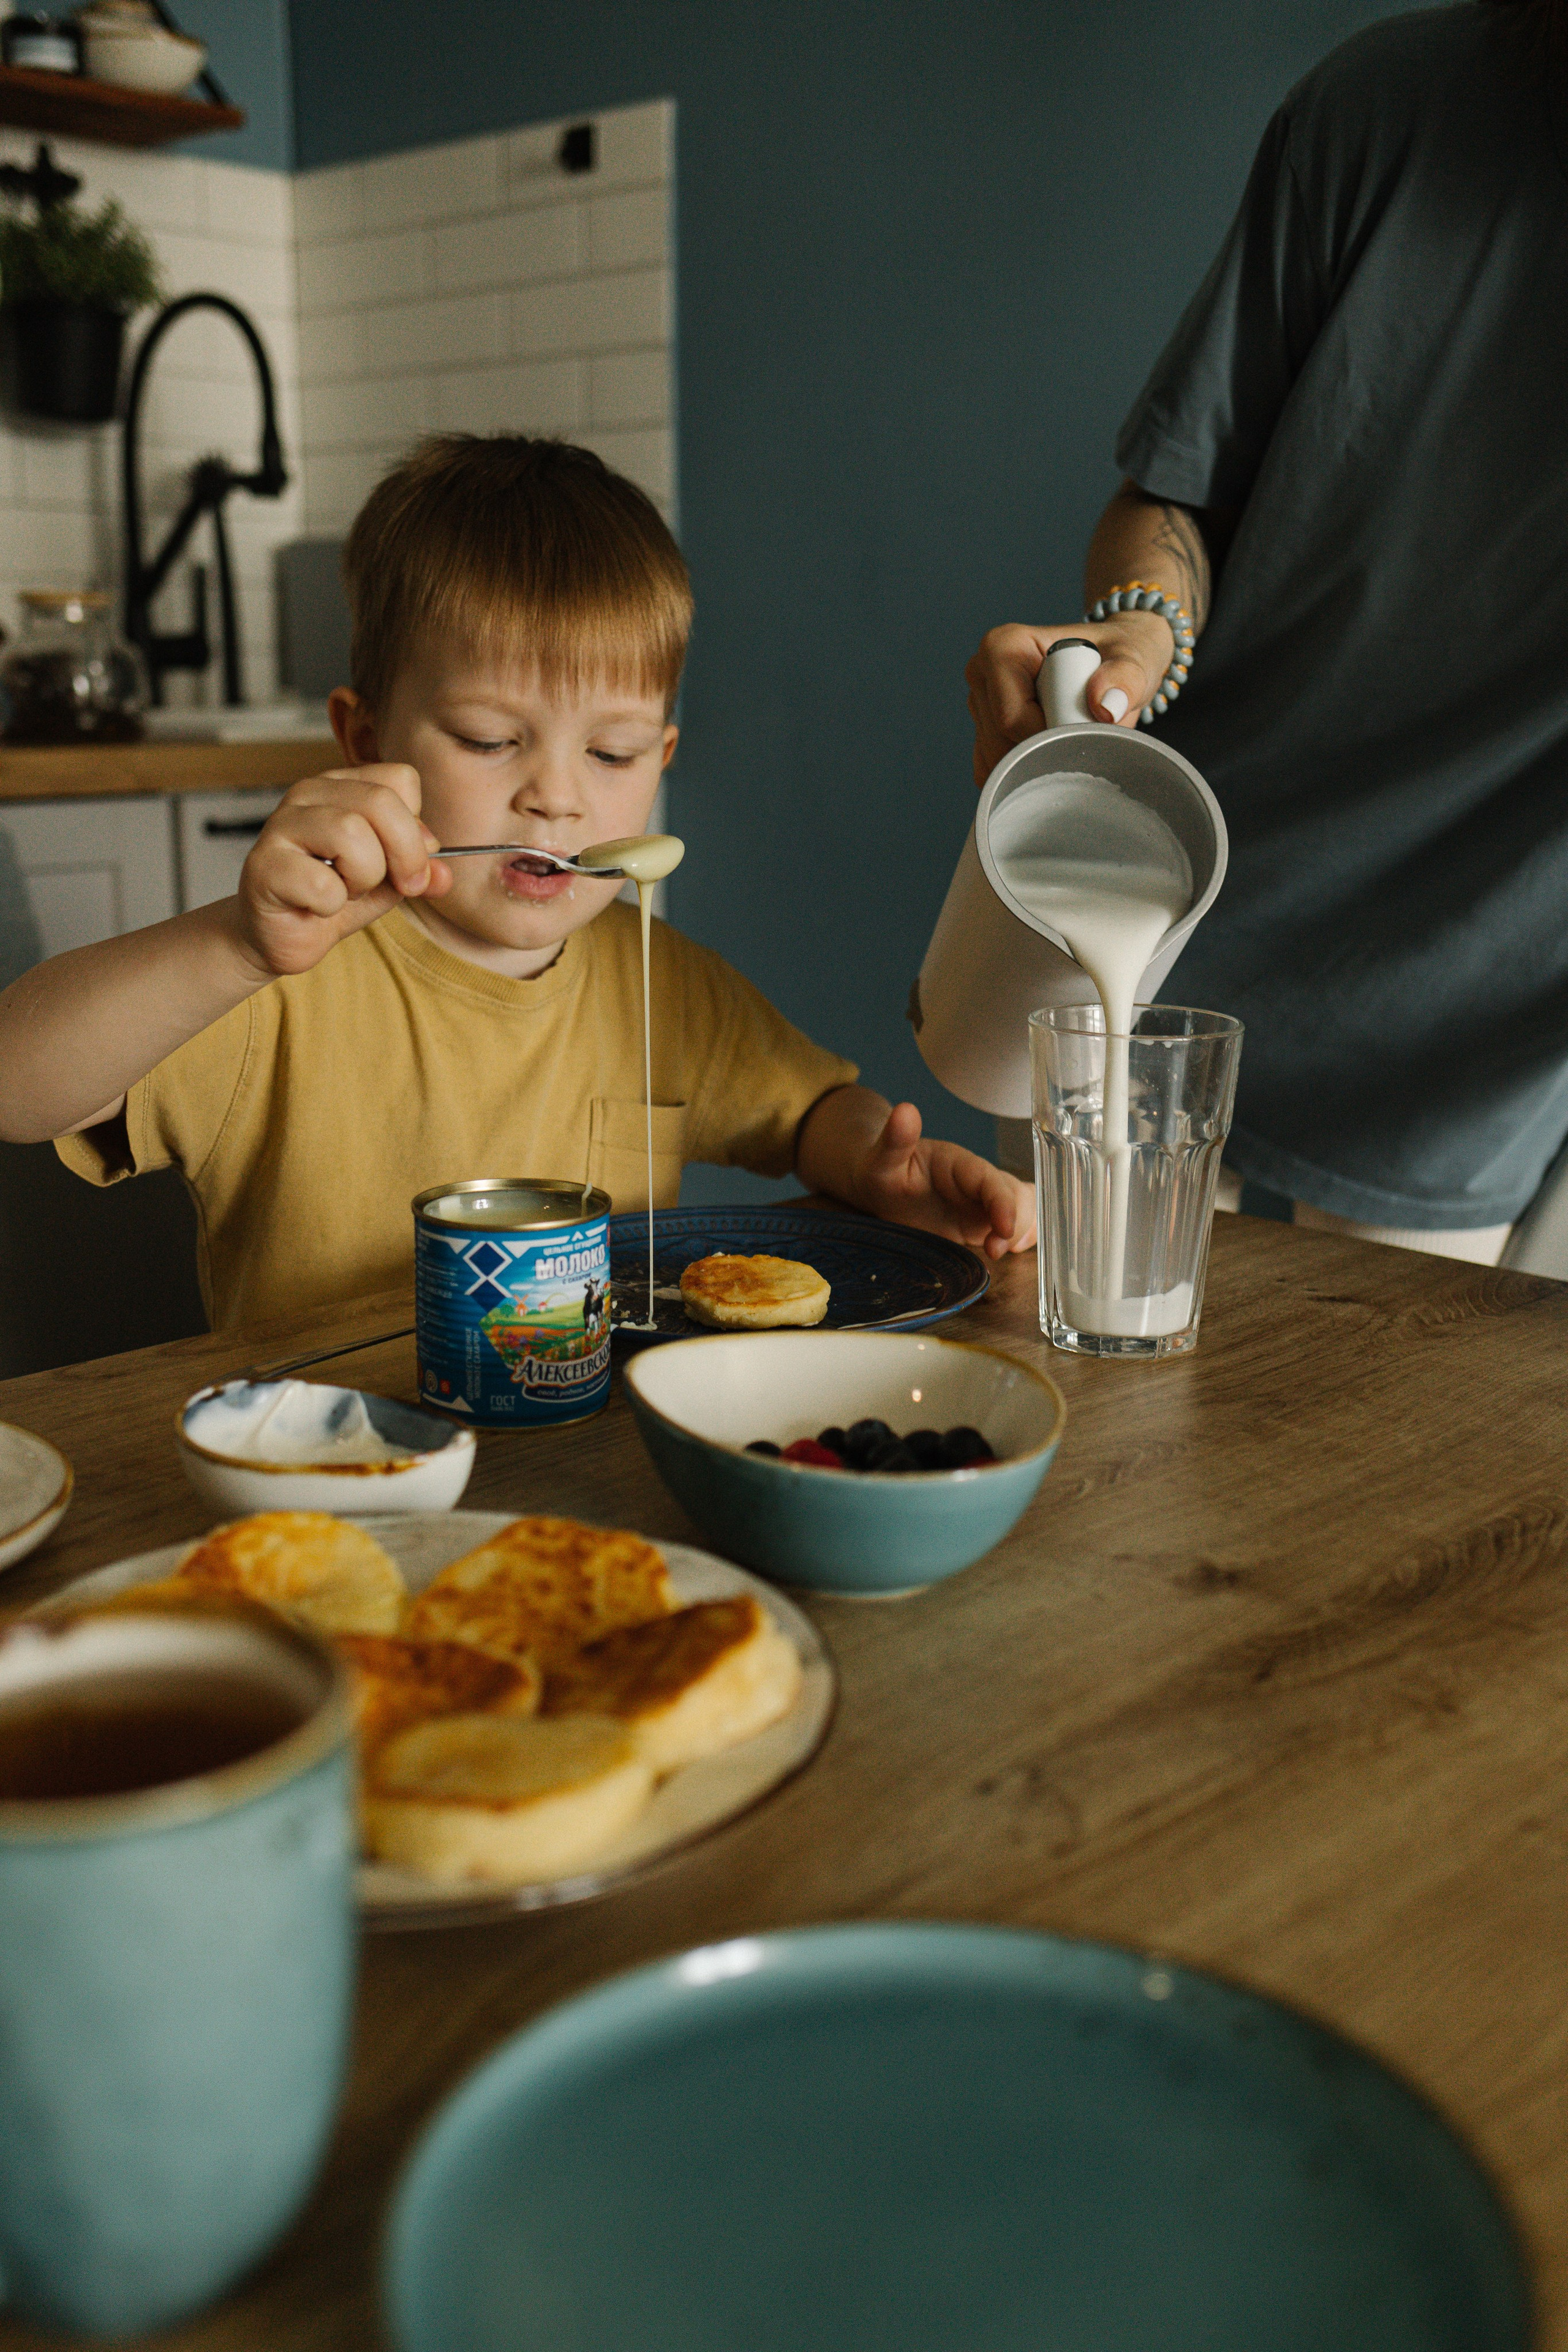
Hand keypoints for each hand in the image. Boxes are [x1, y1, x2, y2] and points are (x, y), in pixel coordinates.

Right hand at [235, 763, 450, 978]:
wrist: (281, 935)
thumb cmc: (330, 898)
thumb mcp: (388, 881)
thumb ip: (418, 870)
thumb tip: (445, 874)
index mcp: (342, 786)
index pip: (401, 780)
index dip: (416, 828)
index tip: (406, 865)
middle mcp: (308, 794)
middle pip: (381, 802)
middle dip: (403, 854)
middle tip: (392, 885)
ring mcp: (281, 825)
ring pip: (351, 833)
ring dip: (363, 879)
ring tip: (343, 891)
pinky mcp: (264, 865)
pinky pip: (322, 883)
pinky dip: (331, 906)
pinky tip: (313, 906)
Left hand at [848, 1100, 1035, 1260]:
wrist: (881, 1187)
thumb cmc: (882, 1172)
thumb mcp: (881, 1160)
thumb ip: (894, 1140)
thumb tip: (904, 1110)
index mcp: (960, 1164)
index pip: (991, 1180)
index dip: (1003, 1204)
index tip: (1003, 1229)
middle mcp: (979, 1182)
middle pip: (1018, 1196)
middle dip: (1016, 1223)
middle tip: (993, 1250)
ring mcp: (984, 1203)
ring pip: (1025, 1210)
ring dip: (1022, 1231)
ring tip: (1000, 1251)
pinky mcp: (984, 1222)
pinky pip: (1020, 1225)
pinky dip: (1023, 1237)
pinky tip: (1007, 1250)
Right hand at [964, 612, 1174, 786]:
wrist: (1113, 664)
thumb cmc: (1118, 655)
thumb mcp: (1133, 658)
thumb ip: (1125, 677)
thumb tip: (1105, 705)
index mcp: (1004, 647)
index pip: (1010, 717)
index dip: (1047, 736)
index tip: (1082, 731)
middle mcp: (982, 675)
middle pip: (1000, 743)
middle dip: (1043, 753)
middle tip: (1083, 736)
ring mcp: (979, 707)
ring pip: (996, 763)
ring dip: (1036, 766)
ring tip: (1070, 739)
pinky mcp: (984, 734)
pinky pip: (996, 772)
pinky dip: (1027, 775)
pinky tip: (1053, 756)